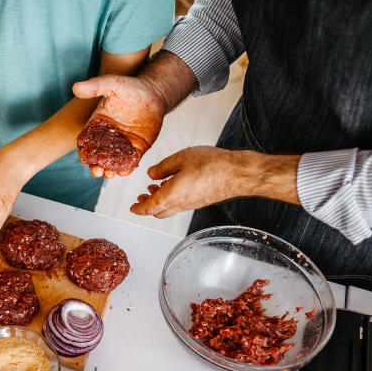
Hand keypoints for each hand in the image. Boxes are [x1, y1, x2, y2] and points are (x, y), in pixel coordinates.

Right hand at [72, 74, 167, 177]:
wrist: (154, 93)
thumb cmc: (131, 87)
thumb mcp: (112, 83)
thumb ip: (95, 86)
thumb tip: (76, 87)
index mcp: (97, 124)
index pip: (87, 141)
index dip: (84, 151)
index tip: (84, 157)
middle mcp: (108, 137)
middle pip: (98, 156)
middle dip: (96, 165)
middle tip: (97, 171)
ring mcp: (122, 144)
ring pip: (113, 161)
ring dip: (110, 170)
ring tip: (109, 174)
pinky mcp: (137, 148)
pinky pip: (130, 161)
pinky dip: (127, 168)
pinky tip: (125, 171)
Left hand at [131, 147, 300, 217]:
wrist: (238, 174)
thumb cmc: (213, 165)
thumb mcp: (181, 158)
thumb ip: (163, 167)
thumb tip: (152, 174)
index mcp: (171, 196)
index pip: (148, 208)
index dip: (138, 208)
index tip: (132, 207)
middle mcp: (180, 204)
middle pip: (158, 212)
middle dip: (147, 206)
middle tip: (142, 196)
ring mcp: (192, 204)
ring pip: (170, 208)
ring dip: (160, 200)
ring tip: (156, 186)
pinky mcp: (201, 201)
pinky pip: (181, 203)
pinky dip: (172, 197)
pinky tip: (175, 183)